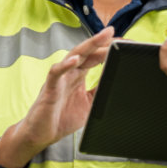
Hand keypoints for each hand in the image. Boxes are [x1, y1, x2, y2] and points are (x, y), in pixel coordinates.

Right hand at [0, 26, 113, 167]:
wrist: (41, 134)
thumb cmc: (62, 118)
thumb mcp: (89, 104)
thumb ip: (100, 90)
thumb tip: (117, 79)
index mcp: (78, 76)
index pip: (95, 57)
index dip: (107, 49)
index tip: (124, 43)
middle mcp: (69, 73)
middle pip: (86, 52)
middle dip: (100, 41)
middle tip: (114, 33)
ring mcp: (59, 78)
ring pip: (73, 56)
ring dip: (88, 46)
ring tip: (102, 36)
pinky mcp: (49, 88)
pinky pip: (56, 72)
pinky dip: (65, 65)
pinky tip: (76, 60)